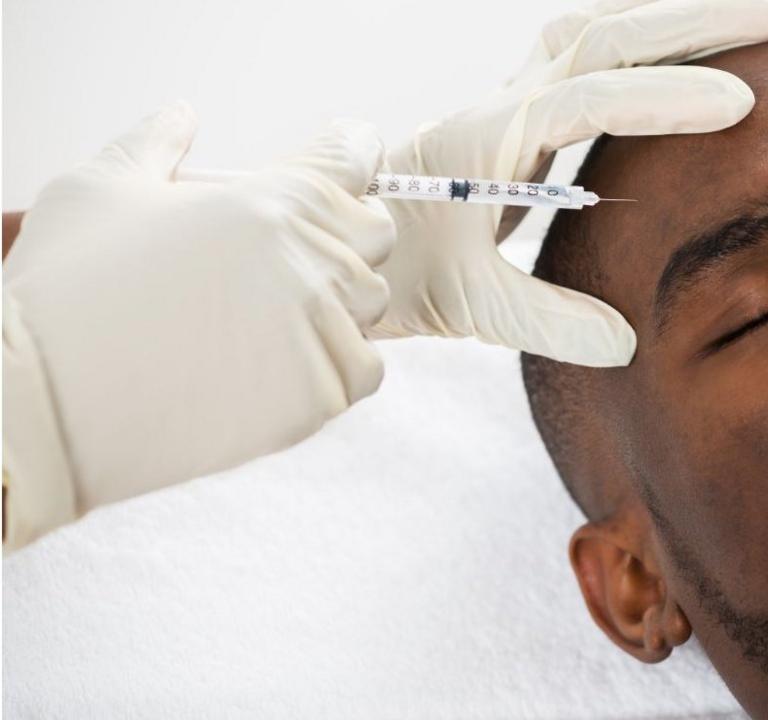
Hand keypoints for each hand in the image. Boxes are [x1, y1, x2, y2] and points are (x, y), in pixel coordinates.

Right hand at [2, 103, 394, 544]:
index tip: (341, 171)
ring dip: (335, 306)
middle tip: (280, 262)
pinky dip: (333, 366)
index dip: (349, 161)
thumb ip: (155, 145)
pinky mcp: (318, 396)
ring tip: (262, 321)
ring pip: (370, 306)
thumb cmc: (64, 297)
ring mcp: (319, 331)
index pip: (355, 160)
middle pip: (373, 235)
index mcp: (269, 200)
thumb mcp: (98, 190)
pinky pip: (363, 370)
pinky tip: (275, 367)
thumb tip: (181, 117)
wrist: (41, 407)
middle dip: (340, 239)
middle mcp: (308, 260)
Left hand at [372, 0, 767, 365]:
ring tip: (754, 7)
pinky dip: (645, 28)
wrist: (357, 240)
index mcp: (496, 140)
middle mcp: (511, 104)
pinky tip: (688, 35)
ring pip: (600, 27)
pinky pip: (591, 47)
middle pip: (605, 34)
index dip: (665, 97)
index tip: (739, 103)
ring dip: (675, 10)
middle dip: (694, 18)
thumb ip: (542, 320)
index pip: (591, 99)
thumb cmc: (411, 269)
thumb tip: (622, 343)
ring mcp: (521, 98)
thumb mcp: (470, 304)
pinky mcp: (531, 109)